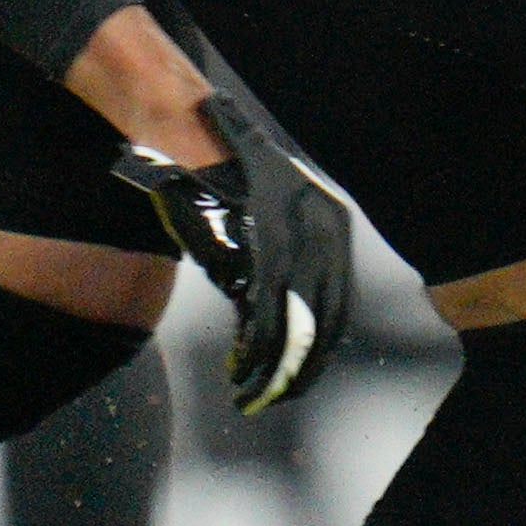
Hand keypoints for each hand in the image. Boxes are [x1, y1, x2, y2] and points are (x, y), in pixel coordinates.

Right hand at [112, 81, 350, 412]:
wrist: (188, 127)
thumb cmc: (220, 173)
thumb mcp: (260, 219)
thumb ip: (269, 265)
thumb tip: (268, 325)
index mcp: (331, 224)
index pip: (337, 303)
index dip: (320, 349)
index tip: (301, 379)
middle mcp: (324, 229)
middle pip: (323, 319)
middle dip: (301, 367)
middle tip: (277, 398)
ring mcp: (294, 232)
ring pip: (294, 320)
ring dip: (274, 365)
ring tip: (253, 393)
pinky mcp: (260, 239)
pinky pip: (263, 306)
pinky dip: (253, 342)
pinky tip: (240, 365)